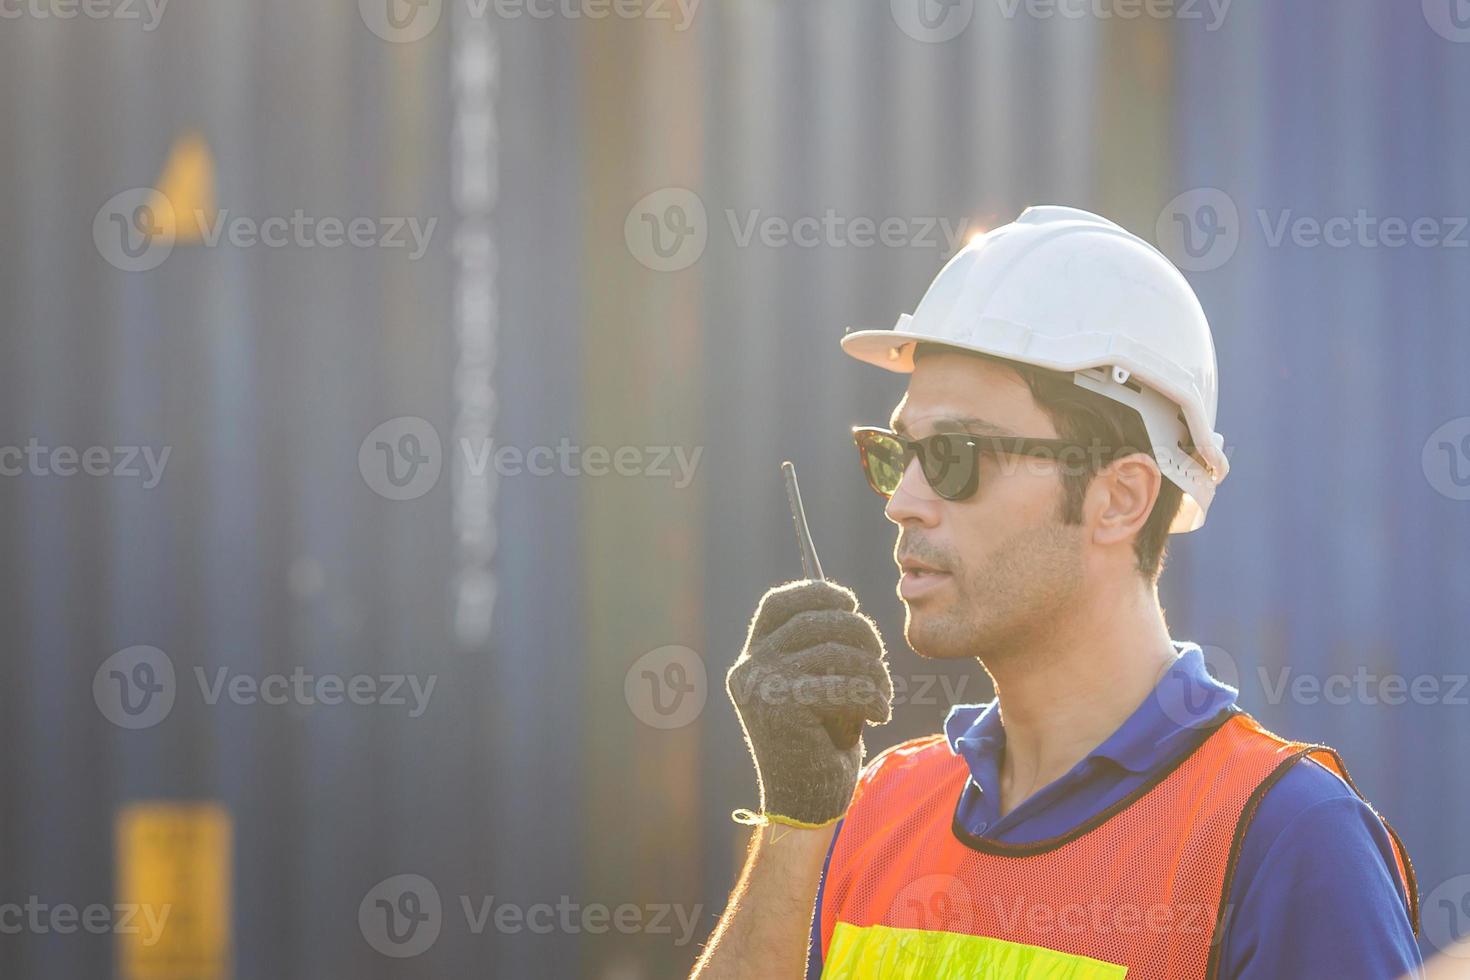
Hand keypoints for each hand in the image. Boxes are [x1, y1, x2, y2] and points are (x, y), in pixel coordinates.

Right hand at [726, 579, 892, 825]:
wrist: (807, 803)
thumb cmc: (820, 744)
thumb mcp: (815, 687)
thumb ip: (819, 649)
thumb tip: (845, 604)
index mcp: (752, 660)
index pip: (778, 603)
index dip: (816, 592)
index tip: (849, 602)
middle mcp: (750, 668)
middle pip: (816, 620)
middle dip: (860, 635)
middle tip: (879, 662)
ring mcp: (763, 686)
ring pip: (837, 651)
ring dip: (873, 672)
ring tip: (882, 697)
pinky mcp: (784, 707)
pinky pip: (845, 683)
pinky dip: (873, 696)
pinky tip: (879, 715)